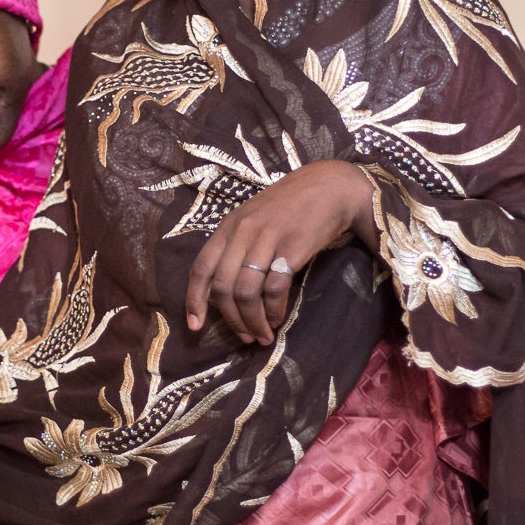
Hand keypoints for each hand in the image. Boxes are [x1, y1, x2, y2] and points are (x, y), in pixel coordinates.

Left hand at [185, 160, 379, 344]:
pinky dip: (273, 310)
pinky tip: (277, 319)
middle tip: (244, 337)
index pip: (201, 268)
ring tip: (262, 335)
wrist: (330, 187)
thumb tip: (222, 291)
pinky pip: (274, 288)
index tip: (195, 326)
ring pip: (246, 292)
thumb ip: (235, 246)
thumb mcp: (253, 219)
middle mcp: (242, 232)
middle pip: (223, 287)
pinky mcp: (292, 247)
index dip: (194, 300)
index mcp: (227, 227)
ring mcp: (266, 239)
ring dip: (252, 321)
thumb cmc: (290, 206)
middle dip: (231, 319)